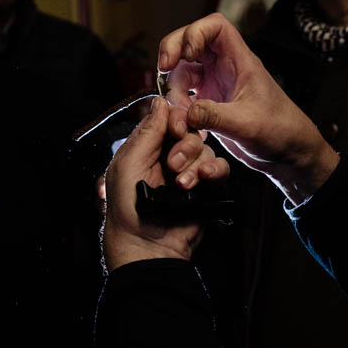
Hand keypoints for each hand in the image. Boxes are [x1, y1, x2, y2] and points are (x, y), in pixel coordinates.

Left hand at [103, 98, 227, 269]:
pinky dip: (214, 171)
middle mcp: (168, 157)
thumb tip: (160, 101)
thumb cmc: (128, 208)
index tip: (176, 129)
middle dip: (185, 146)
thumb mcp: (129, 162)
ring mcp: (188, 173)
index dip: (176, 119)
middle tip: (172, 165)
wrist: (146, 246)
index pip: (168, 119)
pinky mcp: (206, 189)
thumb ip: (147, 131)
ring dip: (195, 164)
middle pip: (190, 132)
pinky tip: (203, 181)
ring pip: (205, 150)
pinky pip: (219, 169)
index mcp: (147, 148)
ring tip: (181, 185)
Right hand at [158, 13, 338, 204]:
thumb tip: (187, 112)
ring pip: (184, 71)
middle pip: (191, 43)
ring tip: (178, 115)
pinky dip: (178, 106)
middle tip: (162, 71)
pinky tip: (182, 124)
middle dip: (172, 53)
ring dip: (174, 89)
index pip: (215, 26)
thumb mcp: (247, 124)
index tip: (185, 55)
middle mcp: (225, 68)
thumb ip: (216, 116)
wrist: (288, 153)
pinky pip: (185, 95)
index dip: (194, 33)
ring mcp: (216, 84)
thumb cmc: (279, 131)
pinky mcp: (211, 103)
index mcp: (240, 61)